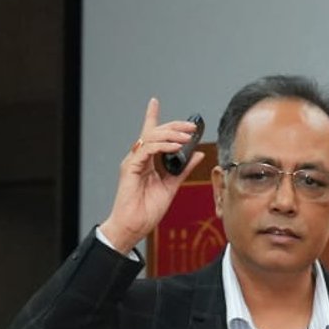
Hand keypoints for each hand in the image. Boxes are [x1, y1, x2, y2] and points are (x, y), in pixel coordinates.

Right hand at [98, 98, 204, 250]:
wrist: (134, 226)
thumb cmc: (147, 209)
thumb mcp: (172, 185)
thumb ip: (184, 168)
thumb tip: (198, 154)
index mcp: (146, 161)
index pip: (150, 134)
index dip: (152, 116)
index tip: (154, 101)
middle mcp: (138, 158)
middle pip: (154, 132)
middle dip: (174, 126)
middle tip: (192, 127)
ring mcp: (133, 161)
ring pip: (151, 137)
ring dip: (171, 135)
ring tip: (187, 138)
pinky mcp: (131, 168)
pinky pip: (148, 150)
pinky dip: (162, 146)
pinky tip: (175, 147)